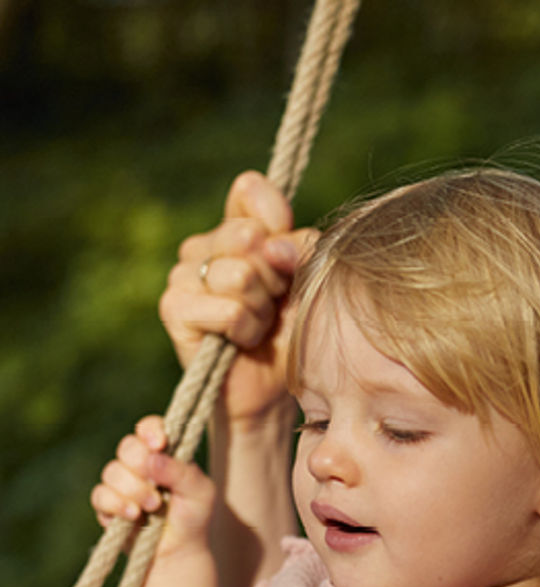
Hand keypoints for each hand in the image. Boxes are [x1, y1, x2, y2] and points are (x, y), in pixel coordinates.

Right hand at [91, 416, 216, 559]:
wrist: (178, 551)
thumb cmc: (194, 516)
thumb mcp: (200, 492)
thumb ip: (181, 472)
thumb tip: (153, 457)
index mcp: (165, 453)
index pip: (150, 427)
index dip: (150, 430)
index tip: (159, 444)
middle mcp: (141, 463)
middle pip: (127, 446)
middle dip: (140, 465)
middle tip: (157, 486)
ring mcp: (122, 483)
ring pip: (112, 471)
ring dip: (133, 489)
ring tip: (152, 506)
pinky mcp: (107, 504)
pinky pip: (100, 495)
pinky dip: (116, 504)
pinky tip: (134, 515)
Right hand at [161, 171, 316, 428]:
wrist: (274, 387)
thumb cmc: (292, 329)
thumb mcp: (310, 278)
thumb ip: (301, 245)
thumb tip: (272, 245)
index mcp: (235, 228)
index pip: (251, 191)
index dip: (278, 221)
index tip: (287, 257)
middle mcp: (203, 245)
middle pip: (249, 234)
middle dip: (275, 276)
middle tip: (273, 301)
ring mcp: (182, 275)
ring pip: (238, 274)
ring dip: (262, 308)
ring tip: (259, 324)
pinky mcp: (174, 309)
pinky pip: (227, 309)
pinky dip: (246, 329)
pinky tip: (242, 340)